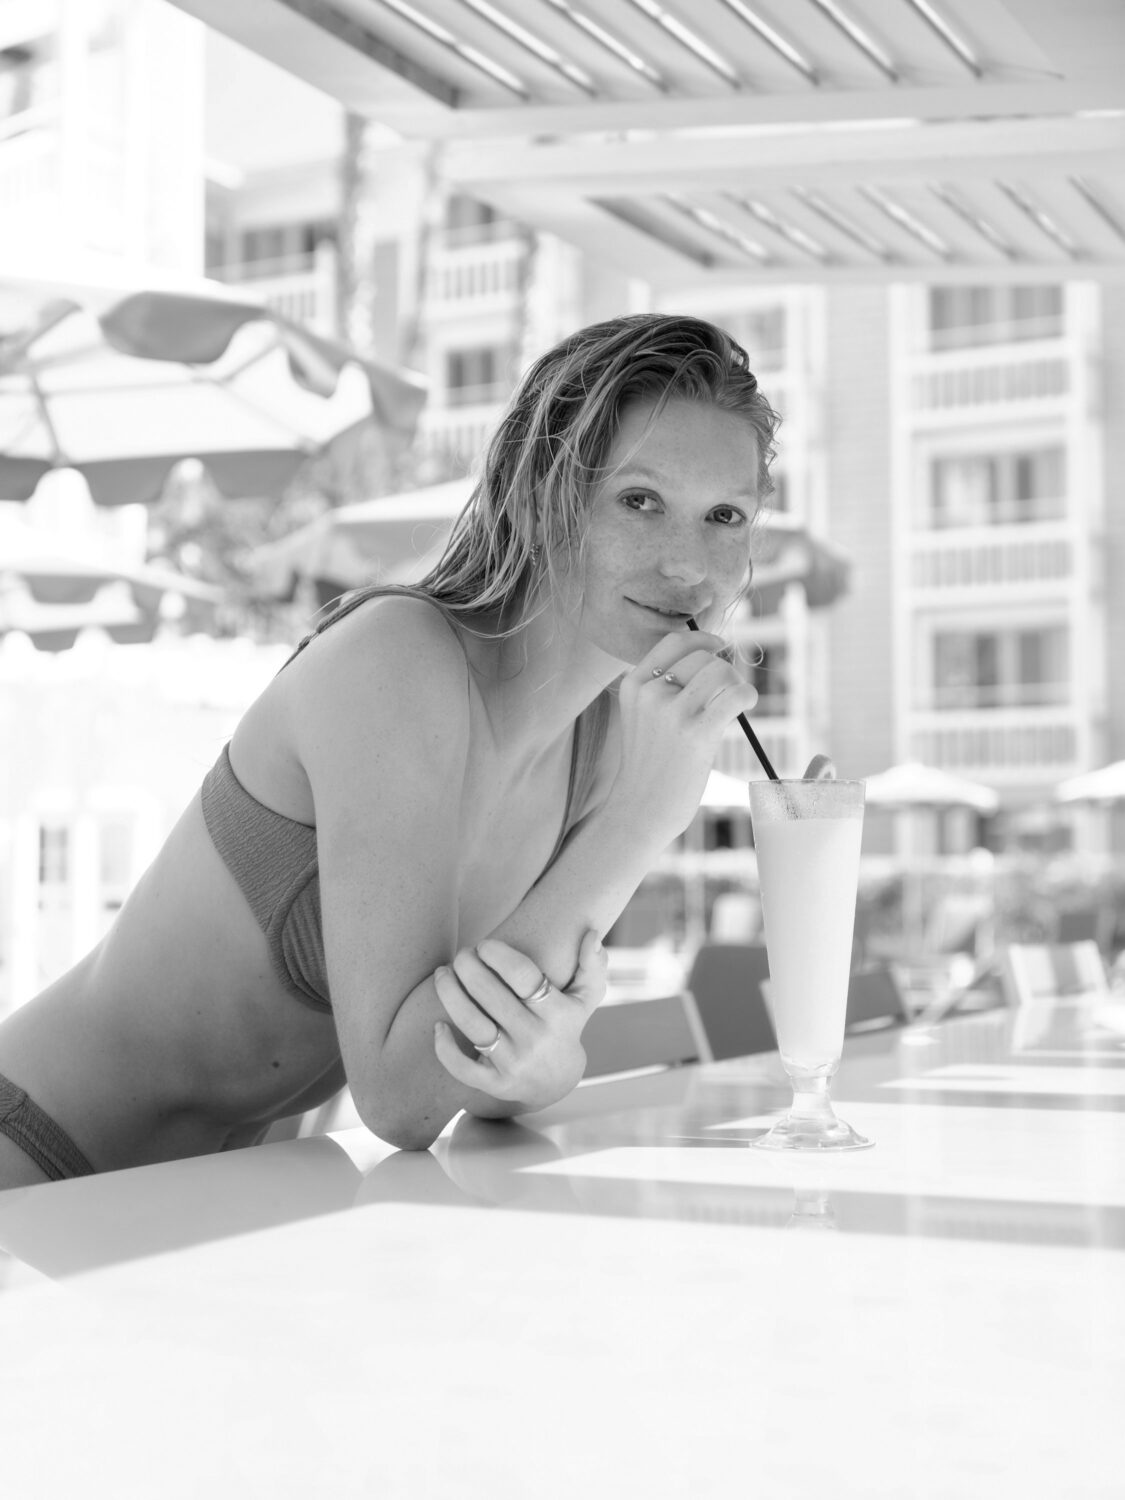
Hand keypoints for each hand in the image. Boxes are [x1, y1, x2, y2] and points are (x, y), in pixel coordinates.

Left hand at [432, 930, 606, 1108]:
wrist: (557, 1080)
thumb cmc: (565, 1025)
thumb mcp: (585, 997)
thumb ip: (591, 965)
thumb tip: (591, 935)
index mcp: (558, 1012)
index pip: (524, 976)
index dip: (498, 955)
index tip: (484, 944)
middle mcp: (536, 1038)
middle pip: (491, 995)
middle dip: (468, 967)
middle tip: (461, 954)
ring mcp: (515, 1062)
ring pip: (472, 1024)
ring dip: (449, 994)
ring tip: (442, 974)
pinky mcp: (496, 1084)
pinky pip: (462, 1067)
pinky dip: (445, 1048)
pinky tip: (438, 1025)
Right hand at [609, 629, 758, 839]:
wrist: (640, 808)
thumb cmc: (649, 766)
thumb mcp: (642, 717)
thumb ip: (663, 689)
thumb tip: (711, 662)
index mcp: (633, 685)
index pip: (674, 642)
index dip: (702, 638)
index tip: (718, 645)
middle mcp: (650, 693)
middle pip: (703, 656)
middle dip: (722, 670)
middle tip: (726, 694)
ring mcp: (672, 712)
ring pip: (721, 671)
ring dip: (735, 684)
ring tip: (733, 704)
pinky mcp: (696, 733)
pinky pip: (736, 695)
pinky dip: (747, 696)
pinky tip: (745, 706)